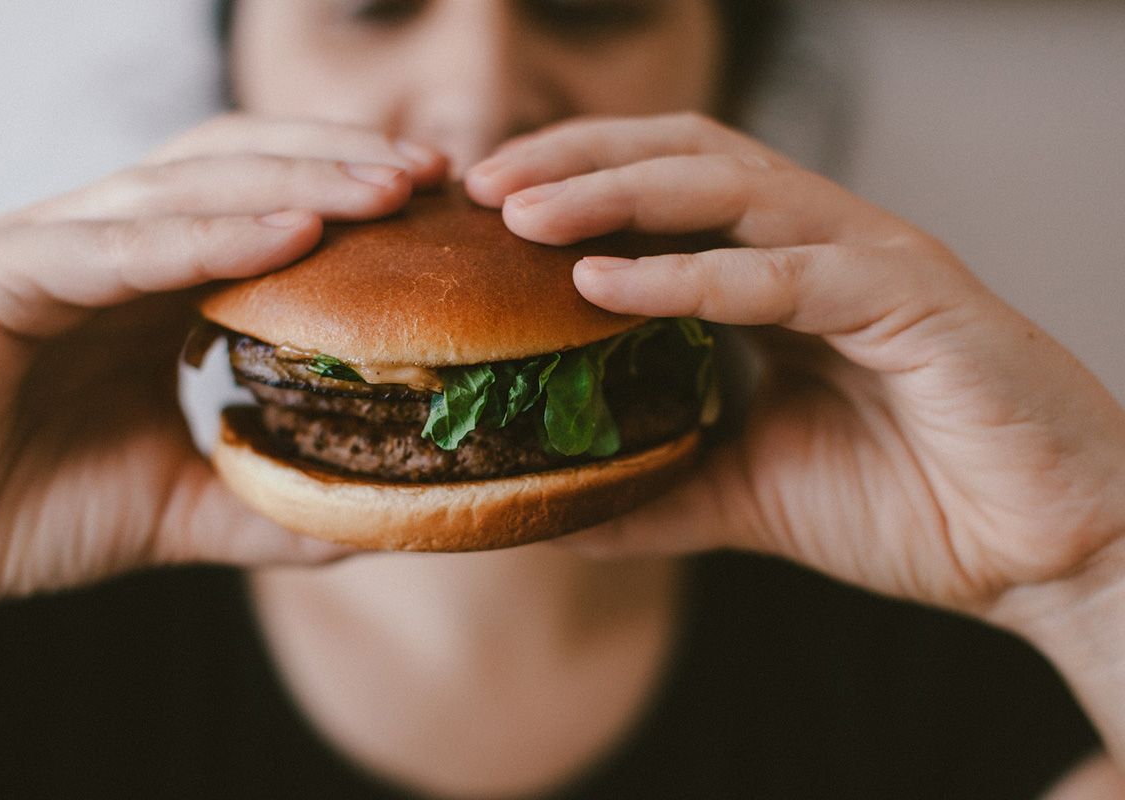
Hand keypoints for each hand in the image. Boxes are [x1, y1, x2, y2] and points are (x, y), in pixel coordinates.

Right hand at [0, 116, 447, 669]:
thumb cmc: (27, 511)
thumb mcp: (181, 506)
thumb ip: (270, 502)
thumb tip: (375, 517)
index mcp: (145, 279)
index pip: (261, 203)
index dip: (348, 195)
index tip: (438, 210)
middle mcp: (104, 243)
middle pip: (239, 167)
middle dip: (340, 164)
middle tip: (434, 177)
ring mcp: (50, 246)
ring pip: (189, 187)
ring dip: (296, 181)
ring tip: (388, 190)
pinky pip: (120, 245)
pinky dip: (209, 235)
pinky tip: (291, 236)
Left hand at [466, 112, 1124, 614]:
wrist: (1042, 554)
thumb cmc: (911, 506)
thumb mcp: (749, 492)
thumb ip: (659, 487)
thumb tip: (557, 513)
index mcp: (783, 275)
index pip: (664, 192)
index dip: (572, 185)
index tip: (482, 213)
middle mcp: (821, 245)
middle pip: (683, 156)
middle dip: (576, 159)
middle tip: (481, 185)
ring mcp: (869, 262)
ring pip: (729, 188)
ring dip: (616, 192)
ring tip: (523, 214)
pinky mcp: (915, 302)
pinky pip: (787, 273)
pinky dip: (692, 276)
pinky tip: (606, 283)